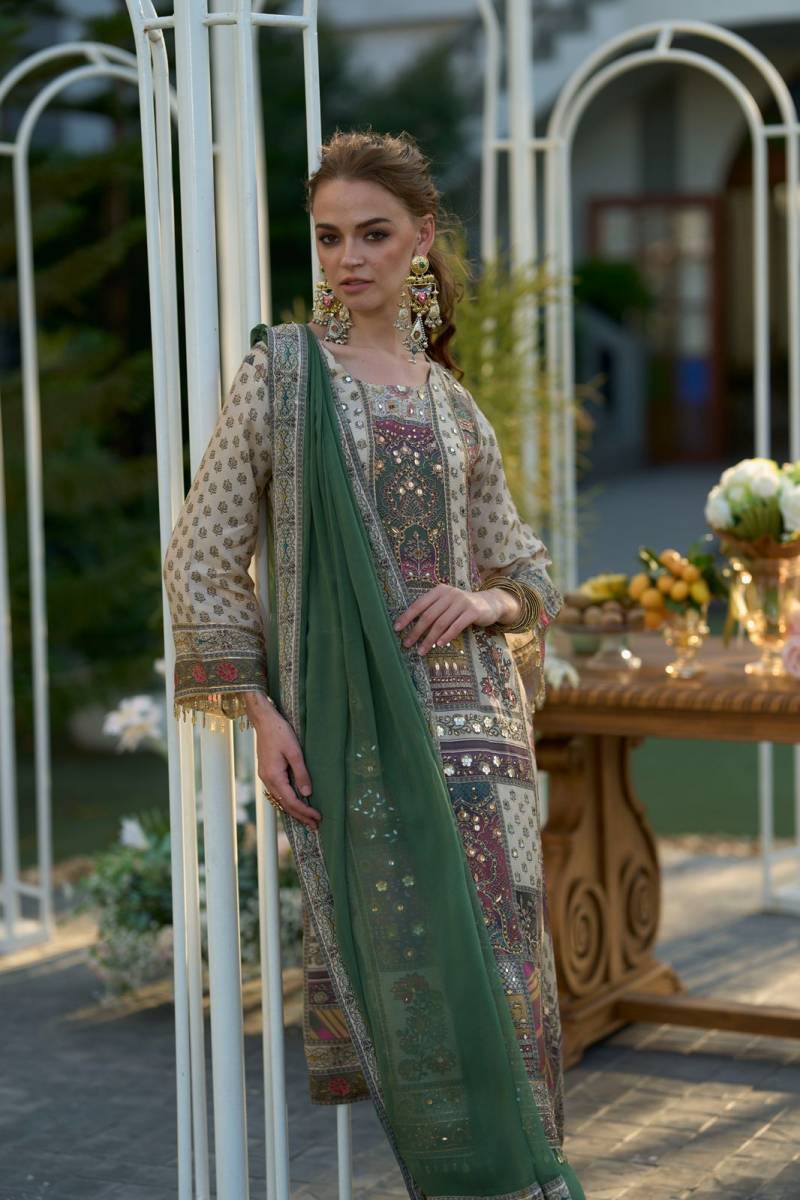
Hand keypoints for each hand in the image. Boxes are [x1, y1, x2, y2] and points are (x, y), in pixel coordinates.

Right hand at [245, 692, 320, 829]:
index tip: (318, 817)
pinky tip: (296, 804)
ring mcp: (265, 777)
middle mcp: (267, 780)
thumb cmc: (280, 732)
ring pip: (280, 800)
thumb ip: (301, 773)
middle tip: (316, 826)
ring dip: (294, 810)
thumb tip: (307, 792)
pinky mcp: (267, 772)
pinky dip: (288, 801)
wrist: (264, 721)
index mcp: (274, 776)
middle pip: (285, 805)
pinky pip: (278, 793)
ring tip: (308, 819)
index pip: (291, 801)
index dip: (305, 811)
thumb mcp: (294, 751)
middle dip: (301, 816)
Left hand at [393, 583, 518, 654]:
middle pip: (428, 616)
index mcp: (439, 590)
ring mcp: (462, 602)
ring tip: (421, 650)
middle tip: (407, 644)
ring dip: (429, 639)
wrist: (489, 603)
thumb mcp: (446, 603)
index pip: (419, 604)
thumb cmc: (462, 606)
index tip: (396, 629)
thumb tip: (411, 627)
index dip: (407, 617)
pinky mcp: (473, 611)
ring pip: (441, 623)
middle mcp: (449, 594)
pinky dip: (446, 636)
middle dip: (416, 631)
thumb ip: (432, 610)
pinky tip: (439, 645)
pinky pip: (456, 626)